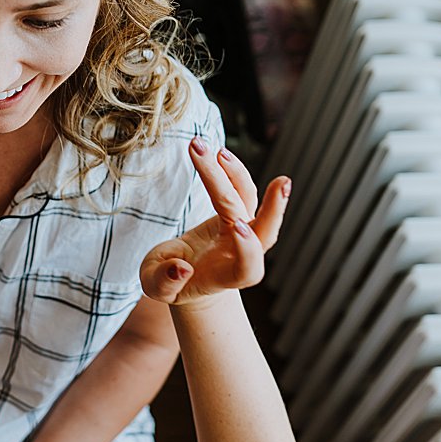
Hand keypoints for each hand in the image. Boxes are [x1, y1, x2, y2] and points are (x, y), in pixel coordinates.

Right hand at [139, 139, 289, 307]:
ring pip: (250, 200)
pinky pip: (239, 188)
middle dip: (274, 208)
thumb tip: (182, 268)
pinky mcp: (235, 211)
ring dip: (239, 175)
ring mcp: (242, 229)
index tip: (235, 227)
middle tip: (282, 182)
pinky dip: (231, 171)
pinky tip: (217, 154)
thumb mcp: (158, 288)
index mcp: (227, 275)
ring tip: (218, 153)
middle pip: (266, 231)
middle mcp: (242, 251)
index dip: (248, 249)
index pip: (249, 267)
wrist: (189, 274)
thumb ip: (166, 282)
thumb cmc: (174, 283)